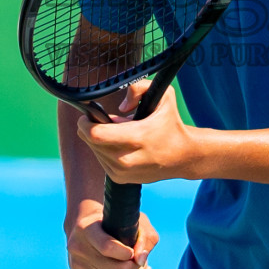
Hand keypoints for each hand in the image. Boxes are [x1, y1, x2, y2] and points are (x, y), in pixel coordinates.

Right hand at [64, 200, 158, 268]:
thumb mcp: (132, 220)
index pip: (108, 247)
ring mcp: (76, 266)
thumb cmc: (114, 221)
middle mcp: (77, 248)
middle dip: (137, 267)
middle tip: (142, 259)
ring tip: (139, 264)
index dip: (128, 253)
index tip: (134, 250)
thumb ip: (143, 237)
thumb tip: (141, 261)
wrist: (86, 227)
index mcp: (86, 228)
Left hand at [76, 81, 204, 183]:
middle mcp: (128, 159)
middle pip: (91, 141)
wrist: (183, 157)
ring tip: (117, 132)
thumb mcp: (164, 97)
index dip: (85, 122)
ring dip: (99, 139)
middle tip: (104, 120)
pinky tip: (119, 144)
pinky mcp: (120, 179)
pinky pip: (100, 160)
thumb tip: (121, 106)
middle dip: (91, 128)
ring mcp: (123, 172)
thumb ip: (139, 88)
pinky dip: (104, 150)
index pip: (96, 134)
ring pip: (94, 151)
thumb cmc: (171, 124)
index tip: (87, 115)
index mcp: (138, 137)